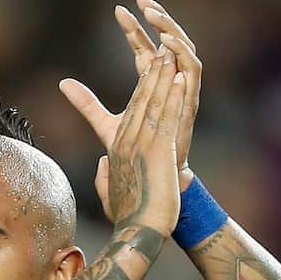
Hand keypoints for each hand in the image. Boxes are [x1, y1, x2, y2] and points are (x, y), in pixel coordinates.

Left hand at [60, 0, 202, 218]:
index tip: (117, 9)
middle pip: (166, 42)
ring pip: (183, 49)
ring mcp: (182, 92)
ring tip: (153, 12)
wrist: (156, 182)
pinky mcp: (191, 102)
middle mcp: (170, 85)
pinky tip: (165, 40)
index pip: (144, 48)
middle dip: (157, 18)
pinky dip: (182, 52)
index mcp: (153, 86)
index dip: (133, 29)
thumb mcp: (107, 124)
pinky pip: (193, 69)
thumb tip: (63, 83)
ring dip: (171, 29)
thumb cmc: (138, 156)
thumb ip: (87, 103)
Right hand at [98, 51, 187, 236]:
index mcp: (118, 148)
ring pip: (153, 102)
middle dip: (152, 72)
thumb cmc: (127, 215)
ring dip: (162, 76)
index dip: (142, 87)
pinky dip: (173, 96)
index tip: (150, 68)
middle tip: (160, 48)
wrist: (137, 230)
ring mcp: (142, 144)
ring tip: (169, 54)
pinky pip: (166, 117)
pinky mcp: (158, 151)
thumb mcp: (109, 189)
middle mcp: (127, 141)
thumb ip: (104, 174)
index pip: (131, 110)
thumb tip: (101, 162)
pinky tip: (179, 79)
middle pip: (140, 100)